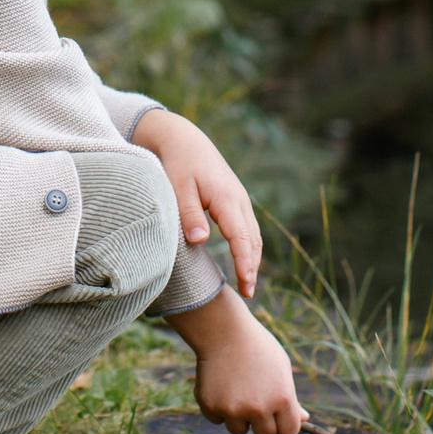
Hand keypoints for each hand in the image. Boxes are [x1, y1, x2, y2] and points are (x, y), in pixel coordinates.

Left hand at [131, 108, 262, 298]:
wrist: (186, 140)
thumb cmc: (179, 164)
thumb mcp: (179, 188)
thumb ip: (190, 214)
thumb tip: (201, 241)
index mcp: (226, 198)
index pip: (241, 237)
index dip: (244, 262)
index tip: (245, 284)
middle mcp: (239, 200)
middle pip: (253, 239)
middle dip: (252, 266)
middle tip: (248, 293)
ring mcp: (240, 200)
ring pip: (253, 235)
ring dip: (253, 259)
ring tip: (247, 284)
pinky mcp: (235, 201)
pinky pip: (248, 229)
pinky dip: (250, 248)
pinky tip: (244, 262)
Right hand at [166, 288, 305, 433]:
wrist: (223, 330)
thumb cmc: (257, 346)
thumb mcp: (281, 367)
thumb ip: (291, 397)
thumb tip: (304, 418)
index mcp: (282, 398)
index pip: (288, 432)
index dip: (283, 425)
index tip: (276, 417)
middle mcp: (259, 408)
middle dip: (261, 424)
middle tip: (254, 402)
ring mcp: (233, 409)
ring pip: (239, 430)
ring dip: (238, 416)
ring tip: (236, 388)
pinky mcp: (211, 407)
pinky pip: (217, 419)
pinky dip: (218, 407)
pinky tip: (220, 384)